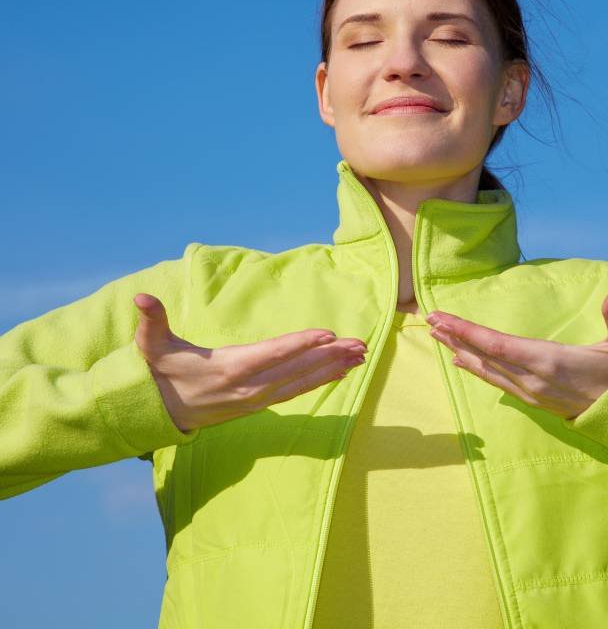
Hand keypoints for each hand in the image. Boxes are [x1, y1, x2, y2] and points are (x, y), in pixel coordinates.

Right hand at [132, 293, 367, 431]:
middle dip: (331, 356)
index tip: (328, 335)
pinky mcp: (261, 404)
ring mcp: (257, 398)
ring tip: (361, 357)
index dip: (301, 344)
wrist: (159, 413)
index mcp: (229, 367)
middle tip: (361, 344)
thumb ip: (152, 320)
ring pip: (302, 382)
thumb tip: (140, 298)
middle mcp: (249, 386)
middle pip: (296, 369)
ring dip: (333, 369)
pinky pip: (297, 392)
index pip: (272, 354)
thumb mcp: (152, 345)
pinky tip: (341, 373)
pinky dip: (320, 381)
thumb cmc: (161, 372)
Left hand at [425, 287, 607, 419]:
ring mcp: (533, 392)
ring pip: (488, 370)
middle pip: (485, 356)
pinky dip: (477, 368)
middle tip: (429, 320)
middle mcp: (535, 379)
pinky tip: (462, 360)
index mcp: (551, 361)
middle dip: (455, 337)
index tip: (442, 318)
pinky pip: (498, 382)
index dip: (467, 331)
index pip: (498, 344)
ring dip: (461, 351)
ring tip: (438, 336)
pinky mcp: (535, 400)